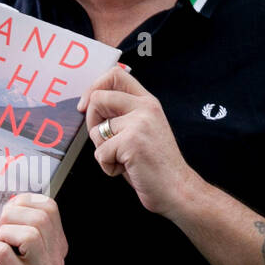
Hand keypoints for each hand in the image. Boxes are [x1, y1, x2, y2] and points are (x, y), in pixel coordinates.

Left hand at [0, 194, 67, 264]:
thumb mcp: (20, 249)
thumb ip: (21, 224)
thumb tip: (8, 198)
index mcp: (57, 246)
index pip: (51, 208)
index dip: (25, 201)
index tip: (8, 210)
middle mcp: (55, 260)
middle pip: (40, 218)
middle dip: (11, 216)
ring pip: (29, 234)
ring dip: (2, 232)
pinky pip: (3, 252)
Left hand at [80, 65, 198, 216]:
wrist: (177, 189)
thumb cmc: (157, 166)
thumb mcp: (143, 129)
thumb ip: (123, 114)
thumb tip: (90, 105)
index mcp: (147, 102)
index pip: (115, 75)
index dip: (94, 87)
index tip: (86, 105)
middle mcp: (145, 108)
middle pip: (97, 98)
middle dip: (92, 123)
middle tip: (106, 142)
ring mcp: (139, 123)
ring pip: (96, 130)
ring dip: (103, 150)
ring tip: (124, 159)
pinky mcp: (131, 142)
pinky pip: (100, 153)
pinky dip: (108, 167)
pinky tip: (127, 169)